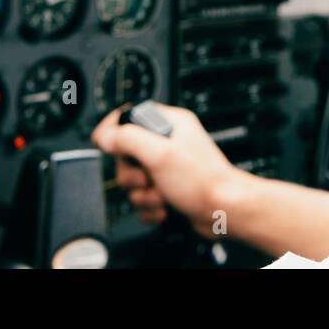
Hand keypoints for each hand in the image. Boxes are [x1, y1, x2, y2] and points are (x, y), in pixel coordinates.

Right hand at [92, 105, 245, 238]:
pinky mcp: (168, 188)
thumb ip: (128, 139)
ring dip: (143, 194)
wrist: (223, 212)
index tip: (106, 144)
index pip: (130, 116)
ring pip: (134, 180)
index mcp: (170, 124)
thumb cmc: (203, 180)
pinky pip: (144, 197)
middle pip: (126, 154)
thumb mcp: (160, 154)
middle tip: (147, 178)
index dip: (114, 130)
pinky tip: (164, 207)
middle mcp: (169, 142)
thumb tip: (105, 134)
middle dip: (132, 174)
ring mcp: (168, 167)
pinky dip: (150, 206)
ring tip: (161, 196)